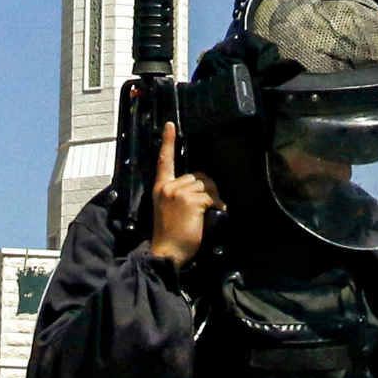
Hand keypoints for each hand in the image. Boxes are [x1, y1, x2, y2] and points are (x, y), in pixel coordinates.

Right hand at [148, 124, 217, 266]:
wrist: (167, 252)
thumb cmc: (169, 234)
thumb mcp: (166, 208)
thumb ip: (177, 193)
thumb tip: (199, 185)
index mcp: (160, 188)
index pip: (164, 160)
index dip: (167, 141)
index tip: (170, 125)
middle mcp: (168, 187)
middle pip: (196, 176)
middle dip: (206, 188)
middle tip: (207, 205)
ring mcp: (179, 193)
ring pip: (206, 185)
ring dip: (213, 198)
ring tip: (209, 212)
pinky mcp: (191, 201)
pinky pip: (211, 196)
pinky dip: (217, 205)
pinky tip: (214, 213)